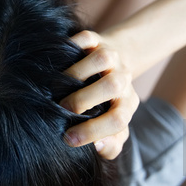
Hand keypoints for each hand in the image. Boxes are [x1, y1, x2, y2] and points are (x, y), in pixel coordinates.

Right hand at [59, 30, 139, 159]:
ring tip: (58, 86)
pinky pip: (86, 39)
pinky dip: (72, 47)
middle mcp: (122, 79)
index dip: (93, 130)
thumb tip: (96, 147)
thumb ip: (111, 146)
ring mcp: (110, 57)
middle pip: (113, 86)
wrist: (116, 64)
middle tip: (62, 108)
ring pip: (101, 59)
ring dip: (77, 73)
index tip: (68, 139)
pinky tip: (57, 62)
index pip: (118, 119)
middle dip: (84, 99)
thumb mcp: (114, 128)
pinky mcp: (96, 40)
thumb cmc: (108, 103)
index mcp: (128, 103)